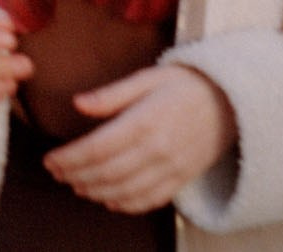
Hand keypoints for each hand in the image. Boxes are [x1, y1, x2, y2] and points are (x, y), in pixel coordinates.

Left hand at [42, 65, 236, 213]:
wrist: (231, 101)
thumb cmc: (185, 84)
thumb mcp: (148, 77)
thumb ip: (111, 95)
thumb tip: (77, 104)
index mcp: (145, 121)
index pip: (97, 148)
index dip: (70, 158)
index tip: (50, 159)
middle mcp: (158, 150)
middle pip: (106, 173)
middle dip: (76, 176)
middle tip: (57, 173)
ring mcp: (172, 168)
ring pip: (124, 191)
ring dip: (95, 192)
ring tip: (76, 185)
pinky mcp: (182, 179)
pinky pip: (149, 200)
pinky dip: (125, 205)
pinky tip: (108, 199)